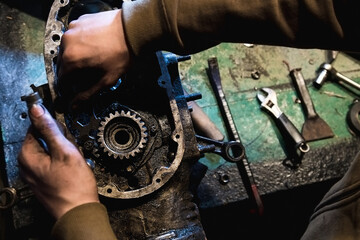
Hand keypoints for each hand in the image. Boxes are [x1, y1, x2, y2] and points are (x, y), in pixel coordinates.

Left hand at [18, 104, 98, 219]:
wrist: (79, 210)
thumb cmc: (74, 185)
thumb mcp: (65, 151)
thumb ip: (50, 129)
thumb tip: (37, 110)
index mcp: (27, 155)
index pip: (35, 127)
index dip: (52, 126)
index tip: (64, 132)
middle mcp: (26, 165)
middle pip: (43, 139)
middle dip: (59, 140)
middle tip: (71, 149)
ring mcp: (34, 174)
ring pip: (49, 151)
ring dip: (62, 151)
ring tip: (73, 161)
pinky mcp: (43, 181)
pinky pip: (52, 163)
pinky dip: (62, 162)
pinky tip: (71, 169)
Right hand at [57, 9, 131, 103]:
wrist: (133, 30)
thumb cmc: (123, 53)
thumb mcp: (106, 79)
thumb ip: (87, 94)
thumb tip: (75, 105)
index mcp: (71, 58)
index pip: (61, 79)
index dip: (67, 88)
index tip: (73, 90)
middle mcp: (67, 42)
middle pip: (63, 64)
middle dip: (72, 72)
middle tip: (85, 76)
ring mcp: (72, 29)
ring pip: (67, 49)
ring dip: (75, 56)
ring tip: (92, 60)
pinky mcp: (79, 21)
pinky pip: (74, 36)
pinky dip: (80, 43)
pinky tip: (93, 47)